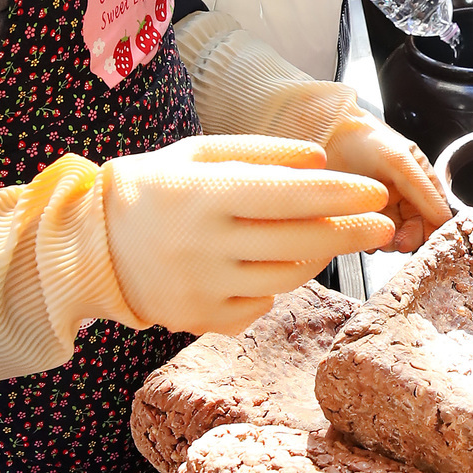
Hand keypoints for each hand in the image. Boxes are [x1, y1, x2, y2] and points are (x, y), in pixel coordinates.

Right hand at [104, 134, 394, 334]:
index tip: (376, 194)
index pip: (290, 197)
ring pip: (287, 279)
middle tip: (382, 226)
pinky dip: (275, 286)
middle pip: (299, 243)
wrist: (90, 245)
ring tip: (328, 239)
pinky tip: (268, 265)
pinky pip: (259, 306)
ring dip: (318, 258)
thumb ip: (261, 153)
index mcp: (204, 196)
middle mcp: (204, 246)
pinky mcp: (199, 320)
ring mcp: (202, 289)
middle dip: (350, 233)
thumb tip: (320, 161)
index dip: (341, 196)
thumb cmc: (151, 188)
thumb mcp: (197, 153)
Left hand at [320, 108, 451, 251]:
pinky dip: (369, 238)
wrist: (325, 134)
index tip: (426, 240)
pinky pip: (370, 234)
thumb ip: (424, 190)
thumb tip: (444, 218)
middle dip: (409, 238)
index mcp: (417, 180)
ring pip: (392, 234)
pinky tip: (364, 231)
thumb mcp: (400, 162)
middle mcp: (400, 194)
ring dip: (389, 240)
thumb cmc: (362, 139)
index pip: (434, 212)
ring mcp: (378, 206)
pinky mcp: (357, 214)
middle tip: (401, 243)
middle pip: (414, 228)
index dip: (432, 228)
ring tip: (381, 235)